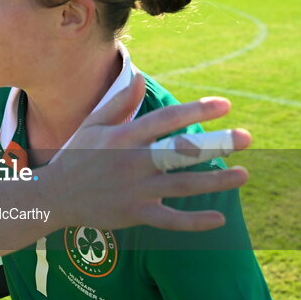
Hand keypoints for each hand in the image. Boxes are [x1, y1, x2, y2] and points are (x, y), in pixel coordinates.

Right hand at [43, 73, 250, 231]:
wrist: (53, 197)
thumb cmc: (76, 156)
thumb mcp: (93, 124)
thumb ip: (119, 102)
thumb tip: (141, 77)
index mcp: (125, 136)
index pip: (167, 119)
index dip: (196, 111)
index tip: (224, 105)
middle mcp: (133, 162)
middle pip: (182, 151)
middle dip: (216, 144)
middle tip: (247, 138)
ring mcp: (135, 190)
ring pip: (183, 185)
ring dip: (216, 180)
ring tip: (244, 174)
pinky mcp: (135, 214)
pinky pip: (170, 220)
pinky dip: (194, 221)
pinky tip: (219, 218)